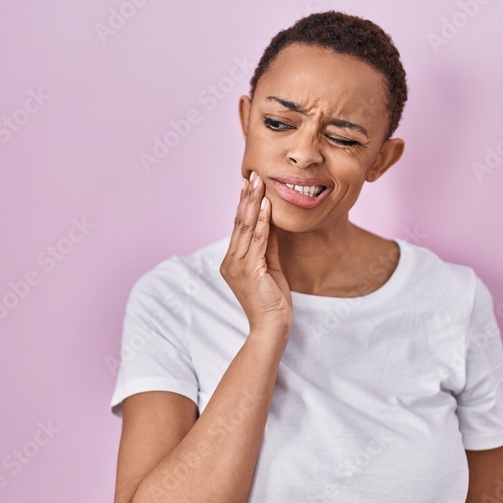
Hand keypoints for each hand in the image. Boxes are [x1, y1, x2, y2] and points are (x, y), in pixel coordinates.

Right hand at [220, 171, 291, 334]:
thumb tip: (271, 220)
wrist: (272, 327)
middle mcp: (230, 262)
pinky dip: (262, 222)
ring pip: (245, 228)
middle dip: (246, 197)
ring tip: (258, 183)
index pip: (239, 226)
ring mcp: (237, 266)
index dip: (244, 203)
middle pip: (239, 223)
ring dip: (253, 203)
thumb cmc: (272, 301)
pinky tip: (265, 206)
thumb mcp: (270, 267)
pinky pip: (257, 241)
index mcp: (232, 261)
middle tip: (252, 175)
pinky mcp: (248, 271)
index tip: (250, 183)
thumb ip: (268, 245)